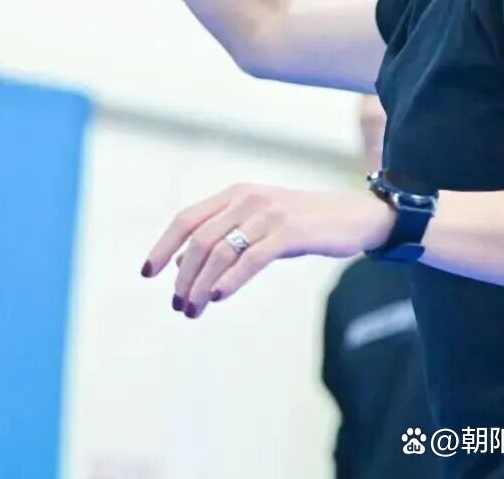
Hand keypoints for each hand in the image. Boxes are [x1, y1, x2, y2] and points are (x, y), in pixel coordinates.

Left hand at [140, 182, 394, 318]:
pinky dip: (230, 279)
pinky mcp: (288, 231)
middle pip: (199, 239)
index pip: (187, 218)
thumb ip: (225, 237)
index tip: (148, 273)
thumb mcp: (260, 224)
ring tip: (194, 310)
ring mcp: (268, 213)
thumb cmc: (304, 224)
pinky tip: (218, 297)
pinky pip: (250, 258)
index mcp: (236, 192)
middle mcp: (247, 197)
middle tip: (179, 305)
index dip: (164, 246)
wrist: (355, 217)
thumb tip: (184, 264)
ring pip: (220, 252)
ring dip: (201, 286)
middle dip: (183, 276)